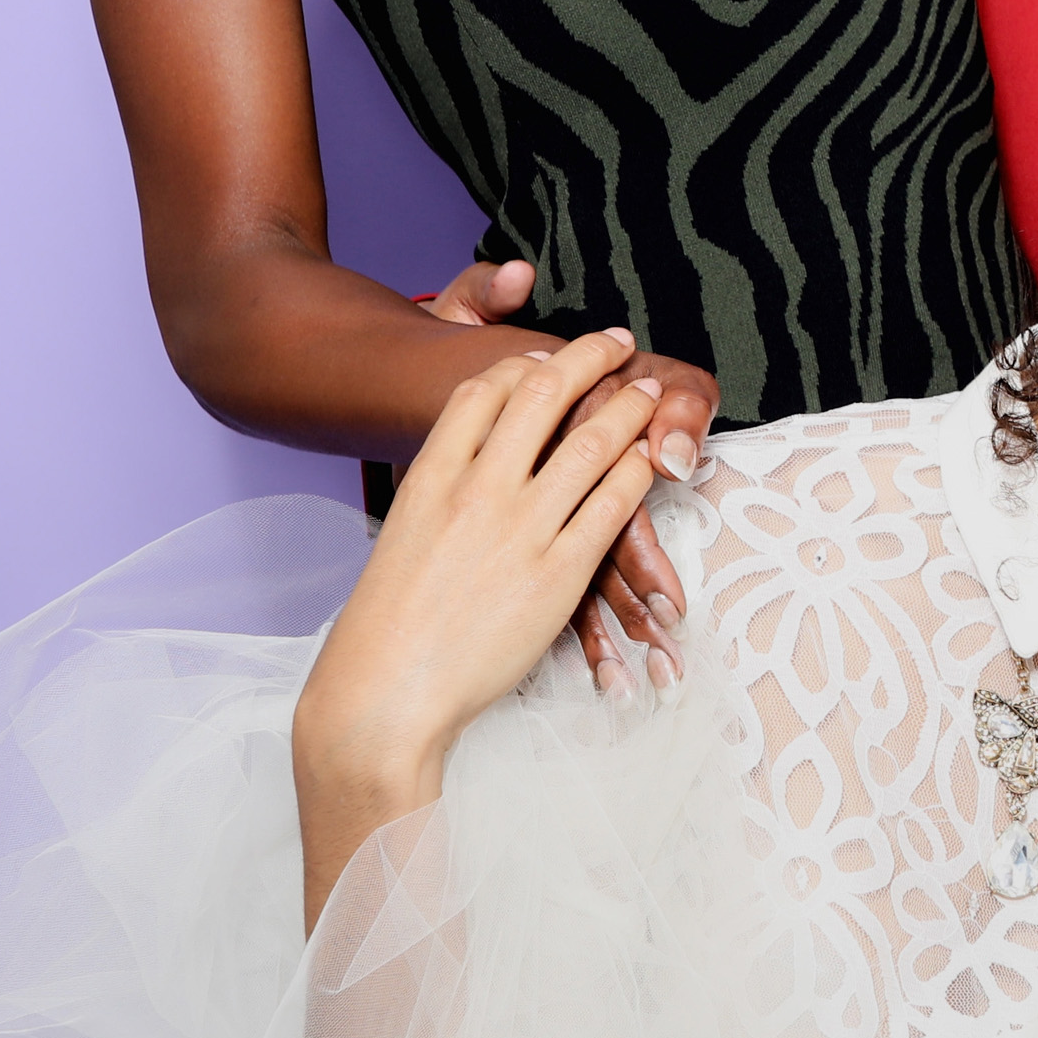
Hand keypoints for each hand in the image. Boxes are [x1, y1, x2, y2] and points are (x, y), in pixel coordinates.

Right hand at [417, 258, 707, 686]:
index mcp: (427, 480)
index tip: (548, 357)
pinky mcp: (557, 574)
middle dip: (585, 358)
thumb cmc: (385, 625)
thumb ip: (437, 491)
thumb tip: (464, 466)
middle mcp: (474, 494)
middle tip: (616, 342)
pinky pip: (612, 505)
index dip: (521, 365)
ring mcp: (519, 531)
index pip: (479, 392)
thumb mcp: (401, 534)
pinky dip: (638, 472)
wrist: (383, 696)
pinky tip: (653, 458)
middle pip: (540, 397)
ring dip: (627, 409)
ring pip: (588, 444)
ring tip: (648, 391)